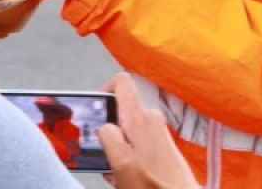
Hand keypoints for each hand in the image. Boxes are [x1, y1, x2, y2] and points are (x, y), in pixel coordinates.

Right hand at [99, 73, 198, 188]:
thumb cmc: (152, 185)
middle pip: (122, 111)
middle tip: (104, 153)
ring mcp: (158, 133)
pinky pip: (139, 144)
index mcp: (138, 117)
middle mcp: (151, 120)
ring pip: (129, 131)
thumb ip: (108, 136)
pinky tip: (128, 177)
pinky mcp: (164, 148)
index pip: (122, 82)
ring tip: (116, 171)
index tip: (96, 110)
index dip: (105, 90)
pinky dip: (130, 157)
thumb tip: (104, 126)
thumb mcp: (120, 161)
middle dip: (109, 129)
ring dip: (119, 148)